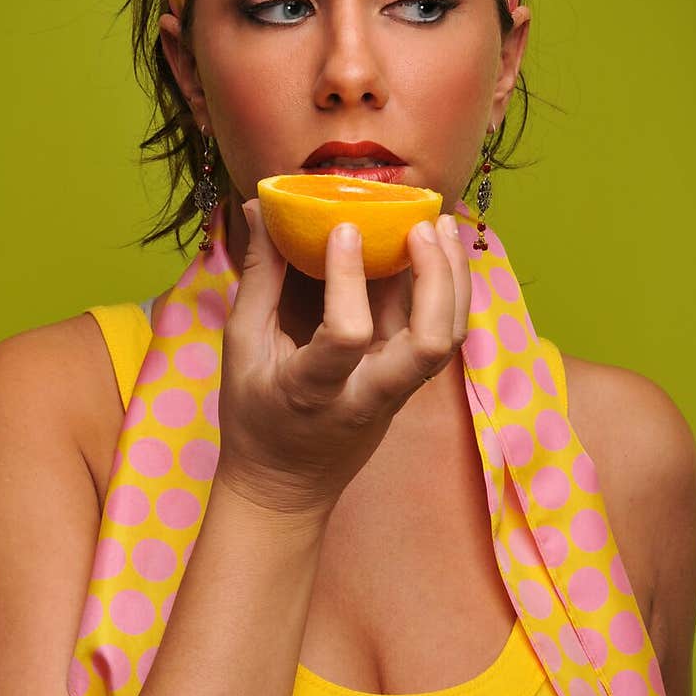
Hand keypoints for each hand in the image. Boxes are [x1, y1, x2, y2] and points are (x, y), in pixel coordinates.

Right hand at [214, 200, 470, 516]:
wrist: (285, 487)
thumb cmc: (254, 418)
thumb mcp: (241, 349)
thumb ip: (258, 278)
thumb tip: (260, 207)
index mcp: (315, 391)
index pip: (348, 337)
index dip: (349, 281)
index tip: (344, 228)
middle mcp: (368, 396)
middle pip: (430, 344)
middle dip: (438, 281)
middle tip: (422, 225)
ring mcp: (396, 394)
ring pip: (448, 340)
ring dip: (454, 280)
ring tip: (441, 224)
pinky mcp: (408, 387)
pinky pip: (439, 336)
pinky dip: (446, 291)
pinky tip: (438, 250)